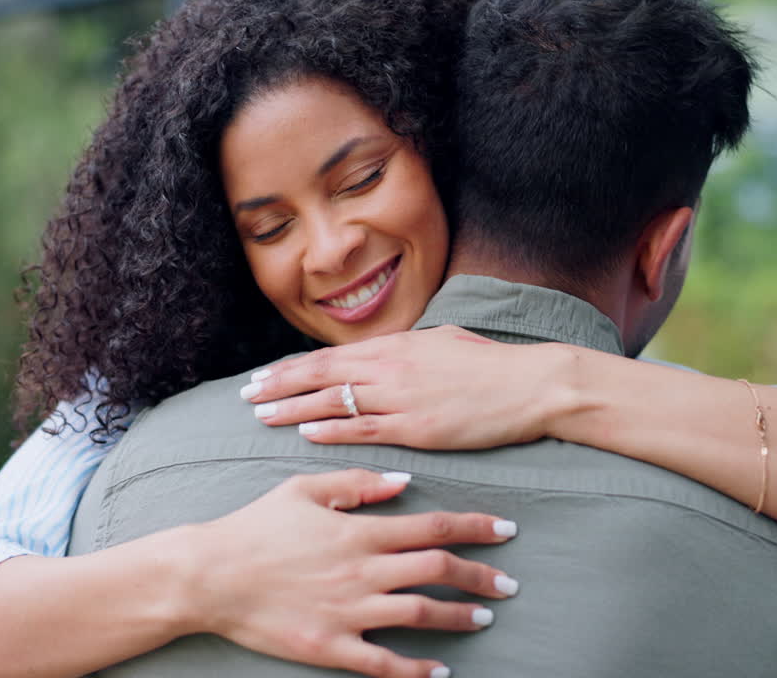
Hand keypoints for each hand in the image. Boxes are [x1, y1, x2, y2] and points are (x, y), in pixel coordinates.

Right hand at [192, 468, 518, 677]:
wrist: (210, 575)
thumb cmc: (255, 527)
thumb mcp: (304, 489)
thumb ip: (357, 483)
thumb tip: (404, 482)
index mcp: (358, 531)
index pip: (432, 527)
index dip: (474, 528)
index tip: (506, 530)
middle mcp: (362, 571)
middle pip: (437, 571)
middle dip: (480, 575)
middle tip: (510, 582)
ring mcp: (349, 612)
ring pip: (421, 616)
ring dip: (459, 617)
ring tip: (485, 616)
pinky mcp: (331, 647)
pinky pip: (384, 663)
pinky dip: (417, 669)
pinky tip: (440, 671)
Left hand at [241, 325, 579, 449]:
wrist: (530, 385)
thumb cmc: (490, 365)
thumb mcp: (442, 342)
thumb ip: (407, 349)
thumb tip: (384, 354)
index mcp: (395, 345)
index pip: (330, 357)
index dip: (292, 368)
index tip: (264, 375)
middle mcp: (390, 367)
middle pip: (321, 376)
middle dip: (279, 385)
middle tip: (246, 396)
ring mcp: (401, 398)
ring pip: (334, 402)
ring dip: (293, 409)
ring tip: (262, 416)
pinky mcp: (416, 428)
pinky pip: (364, 429)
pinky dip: (332, 430)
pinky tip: (305, 434)